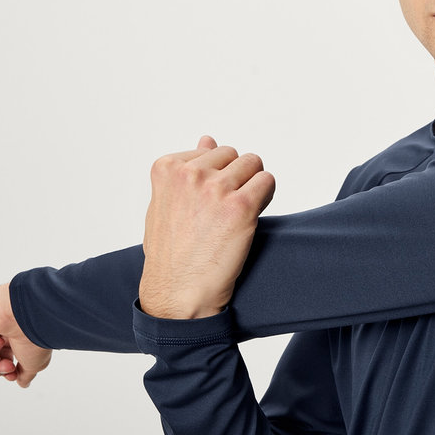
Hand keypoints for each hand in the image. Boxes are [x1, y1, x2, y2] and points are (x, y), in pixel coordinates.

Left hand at [0, 283, 51, 387]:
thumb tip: (24, 382)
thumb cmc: (35, 334)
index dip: (5, 370)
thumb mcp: (36, 363)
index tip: (12, 373)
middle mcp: (4, 331)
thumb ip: (26, 374)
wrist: (27, 314)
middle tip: (7, 364)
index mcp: (19, 338)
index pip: (3, 360)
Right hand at [139, 136, 275, 319]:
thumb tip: (207, 139)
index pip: (211, 150)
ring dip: (252, 186)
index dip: (217, 176)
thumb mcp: (167, 203)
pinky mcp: (240, 207)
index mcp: (167, 168)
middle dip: (236, 177)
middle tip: (226, 209)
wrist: (178, 295)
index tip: (207, 203)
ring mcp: (215, 188)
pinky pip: (267, 182)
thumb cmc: (172, 253)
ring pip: (254, 164)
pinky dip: (266, 196)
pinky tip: (251, 216)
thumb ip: (187, 168)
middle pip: (234, 155)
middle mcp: (190, 174)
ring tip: (237, 214)